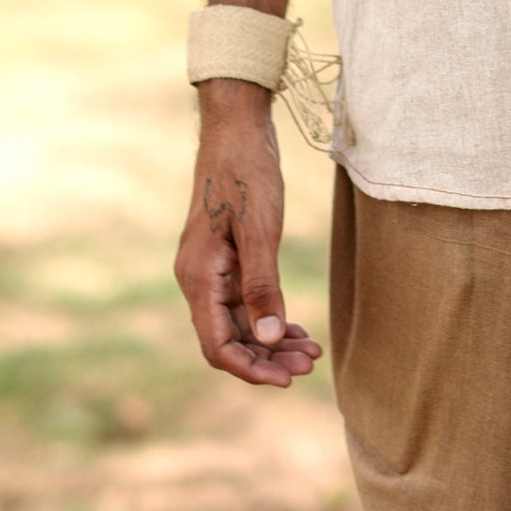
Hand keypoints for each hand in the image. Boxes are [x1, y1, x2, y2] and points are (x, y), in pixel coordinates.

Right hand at [173, 81, 322, 386]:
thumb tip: (268, 340)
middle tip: (310, 365)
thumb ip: (262, 285)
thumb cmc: (247, 174)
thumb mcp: (260, 230)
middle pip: (230, 339)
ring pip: (240, 322)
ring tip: (311, 350)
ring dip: (273, 340)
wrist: (238, 130)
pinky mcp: (227, 259)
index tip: (287, 380)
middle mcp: (199, 280)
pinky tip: (297, 327)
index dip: (250, 369)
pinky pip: (245, 301)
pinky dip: (270, 316)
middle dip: (268, 357)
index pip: (218, 345)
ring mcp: (212, 270)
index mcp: (199, 277)